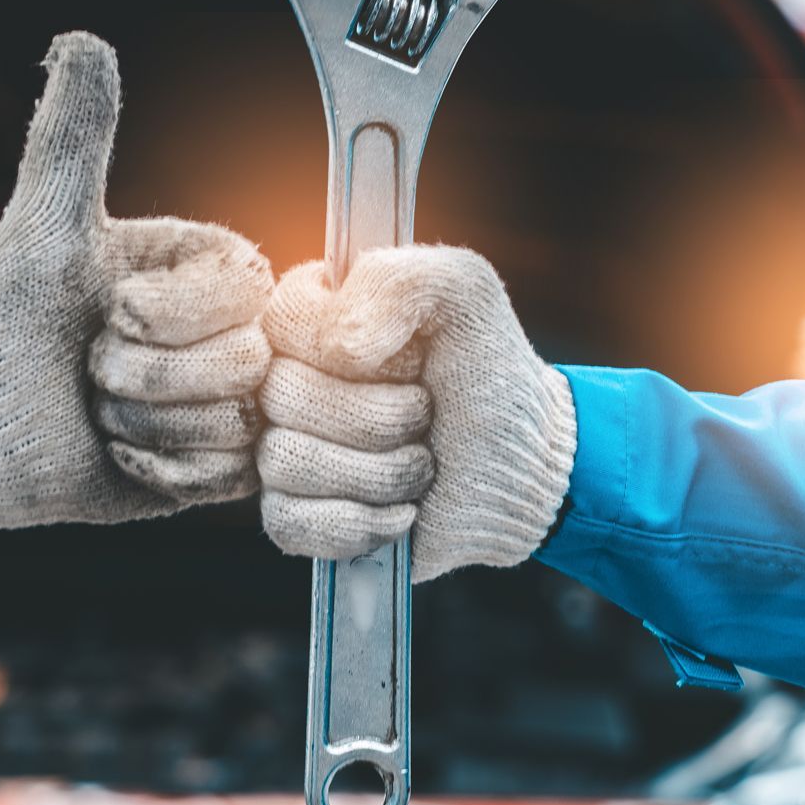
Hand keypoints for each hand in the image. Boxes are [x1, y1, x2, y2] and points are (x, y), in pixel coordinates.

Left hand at [0, 32, 270, 526]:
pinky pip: (220, 477)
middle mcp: (233, 338)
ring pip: (232, 424)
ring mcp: (231, 408)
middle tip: (94, 368)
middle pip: (244, 363)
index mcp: (208, 274)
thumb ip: (72, 138)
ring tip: (102, 408)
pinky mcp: (217, 473)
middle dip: (144, 374)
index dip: (172, 311)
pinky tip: (117, 450)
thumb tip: (83, 41)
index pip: (246, 290)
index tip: (111, 310)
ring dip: (143, 421)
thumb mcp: (42, 227)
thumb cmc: (2, 326)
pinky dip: (153, 467)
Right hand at [257, 246, 576, 579]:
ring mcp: (287, 452)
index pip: (283, 319)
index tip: (411, 357)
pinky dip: (362, 522)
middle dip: (379, 416)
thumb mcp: (467, 297)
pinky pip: (289, 523)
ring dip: (379, 471)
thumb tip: (340, 345)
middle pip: (283, 396)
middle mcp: (290, 382)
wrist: (522, 471)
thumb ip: (403, 280)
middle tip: (425, 417)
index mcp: (318, 320)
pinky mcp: (297, 518)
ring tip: (422, 465)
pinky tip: (404, 510)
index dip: (347, 346)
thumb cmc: (491, 379)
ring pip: (285, 461)